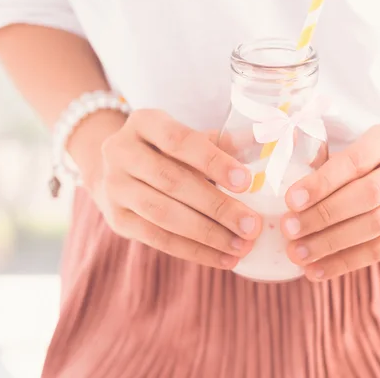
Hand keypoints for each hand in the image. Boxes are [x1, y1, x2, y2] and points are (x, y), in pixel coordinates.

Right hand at [80, 109, 261, 269]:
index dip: (213, 161)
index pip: (180, 141)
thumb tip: (266, 143)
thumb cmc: (169, 150)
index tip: (246, 182)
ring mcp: (114, 186)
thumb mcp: (191, 136)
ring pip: (163, 214)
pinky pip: (157, 239)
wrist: (120, 167)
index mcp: (144, 122)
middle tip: (251, 225)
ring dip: (207, 234)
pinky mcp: (117, 219)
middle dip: (217, 206)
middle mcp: (121, 152)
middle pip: (172, 181)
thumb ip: (225, 142)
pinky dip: (193, 251)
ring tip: (241, 246)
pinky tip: (223, 258)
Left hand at [280, 125, 379, 280]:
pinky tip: (318, 270)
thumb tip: (291, 195)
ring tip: (298, 254)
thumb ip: (332, 162)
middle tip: (289, 229)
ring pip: (376, 225)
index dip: (322, 182)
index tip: (290, 200)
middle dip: (324, 215)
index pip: (354, 161)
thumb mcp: (365, 145)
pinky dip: (347, 262)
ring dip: (332, 243)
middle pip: (367, 195)